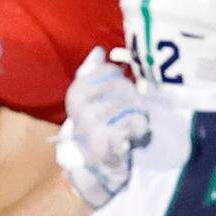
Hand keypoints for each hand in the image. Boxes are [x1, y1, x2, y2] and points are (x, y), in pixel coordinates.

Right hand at [57, 46, 149, 208]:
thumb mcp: (88, 99)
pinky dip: (139, 127)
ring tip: (136, 120)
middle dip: (133, 97)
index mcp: (76, 93)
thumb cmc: (95, 126)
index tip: (120, 90)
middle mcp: (80, 107)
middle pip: (122, 87)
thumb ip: (92, 73)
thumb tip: (99, 51)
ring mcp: (92, 125)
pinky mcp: (107, 142)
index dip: (122, 79)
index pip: (110, 71)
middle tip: (133, 107)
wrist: (94, 164)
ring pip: (131, 104)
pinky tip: (136, 132)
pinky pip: (133, 124)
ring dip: (139, 113)